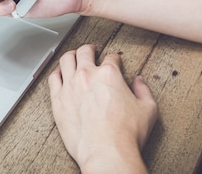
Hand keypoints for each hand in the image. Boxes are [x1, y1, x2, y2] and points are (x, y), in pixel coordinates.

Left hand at [48, 45, 157, 173]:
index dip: (114, 58)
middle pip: (84, 52)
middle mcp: (87, 75)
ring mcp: (70, 86)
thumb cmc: (125, 134)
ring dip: (71, 55)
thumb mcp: (148, 109)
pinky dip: (56, 72)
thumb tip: (139, 82)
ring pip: (66, 60)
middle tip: (91, 50)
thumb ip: (144, 91)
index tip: (114, 60)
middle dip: (89, 49)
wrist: (106, 152)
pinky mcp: (58, 100)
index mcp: (109, 74)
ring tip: (73, 56)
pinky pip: (53, 78)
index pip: (111, 58)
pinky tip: (59, 74)